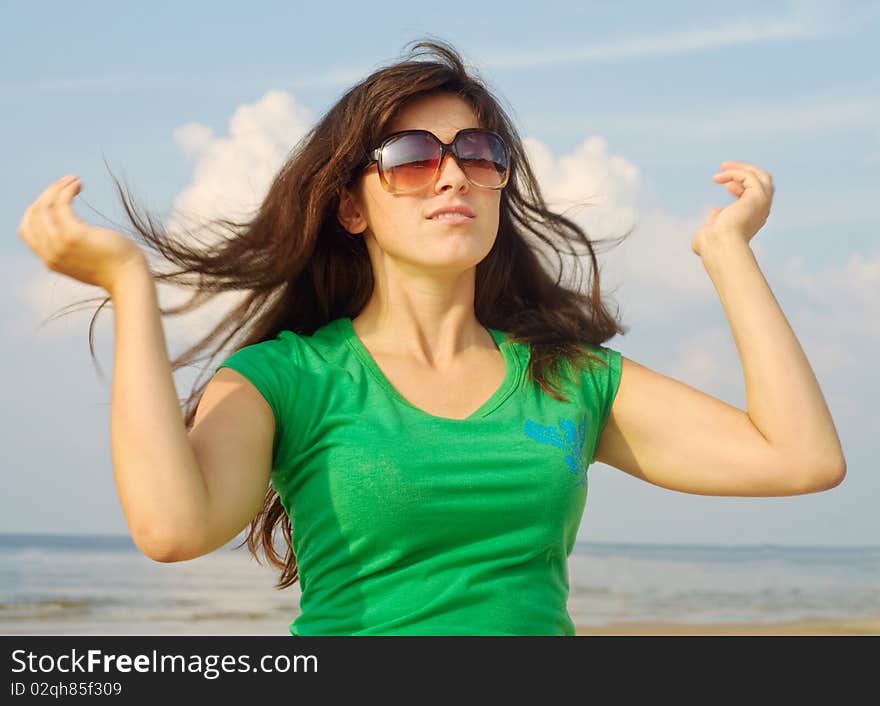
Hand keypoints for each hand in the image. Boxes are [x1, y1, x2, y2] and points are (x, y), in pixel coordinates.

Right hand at [18, 175, 146, 292]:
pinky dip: (66, 190)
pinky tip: (78, 184)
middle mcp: (50, 253)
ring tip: (75, 181)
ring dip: (57, 188)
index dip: (36, 210)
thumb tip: (75, 227)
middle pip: (34, 214)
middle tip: (66, 183)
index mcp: (50, 260)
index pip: (26, 230)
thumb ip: (72, 248)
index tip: (53, 199)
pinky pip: (61, 204)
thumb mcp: (86, 260)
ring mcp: (60, 244)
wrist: (129, 279)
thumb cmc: (115, 268)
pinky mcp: (73, 235)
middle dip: (47, 194)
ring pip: (45, 206)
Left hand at [691, 161, 774, 256]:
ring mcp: (762, 203)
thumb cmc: (711, 245)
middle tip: (725, 167)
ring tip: (722, 166)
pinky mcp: (758, 196)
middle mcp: (761, 210)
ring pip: (760, 175)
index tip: (725, 186)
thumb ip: (713, 223)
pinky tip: (719, 178)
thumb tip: (715, 213)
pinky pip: (749, 175)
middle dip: (745, 171)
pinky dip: (734, 172)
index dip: (741, 186)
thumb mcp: (710, 232)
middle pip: (764, 182)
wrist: (719, 246)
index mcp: (753, 218)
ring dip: (740, 168)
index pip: (755, 195)